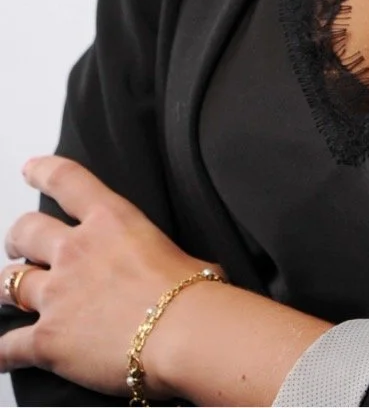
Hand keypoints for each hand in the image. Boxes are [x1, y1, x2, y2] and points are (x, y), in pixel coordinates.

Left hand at [0, 155, 223, 396]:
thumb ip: (160, 258)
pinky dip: (0, 354)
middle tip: (18, 246)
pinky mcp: (47, 339)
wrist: (182, 332)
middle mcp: (76, 250)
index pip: (67, 181)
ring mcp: (57, 294)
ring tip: (9, 294)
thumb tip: (176, 273)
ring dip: (7, 289)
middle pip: (26, 231)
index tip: (31, 168)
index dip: (43, 171)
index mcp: (111, 221)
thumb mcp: (179, 252)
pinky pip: (6, 347)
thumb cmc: (192, 294)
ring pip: (8, 283)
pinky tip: (0, 356)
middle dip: (18, 239)